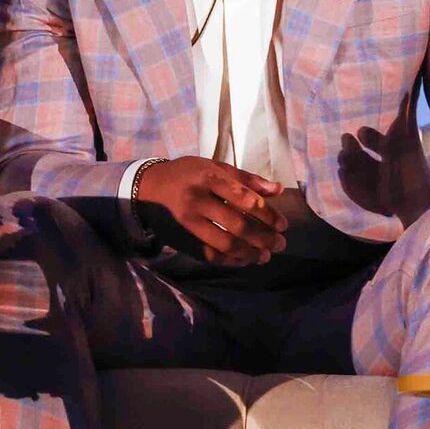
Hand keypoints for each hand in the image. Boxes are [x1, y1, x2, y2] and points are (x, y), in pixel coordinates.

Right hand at [132, 157, 283, 265]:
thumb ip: (247, 179)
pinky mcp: (182, 239)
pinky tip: (245, 260)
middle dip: (264, 238)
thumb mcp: (214, 167)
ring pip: (225, 244)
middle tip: (280, 244)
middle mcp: (197, 200)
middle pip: (237, 224)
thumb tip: (278, 190)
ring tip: (266, 256)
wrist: (146, 189)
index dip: (268, 215)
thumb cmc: (187, 174)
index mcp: (209, 177)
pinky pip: (210, 256)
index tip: (283, 225)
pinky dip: (231, 261)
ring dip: (250, 253)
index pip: (245, 199)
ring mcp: (188, 222)